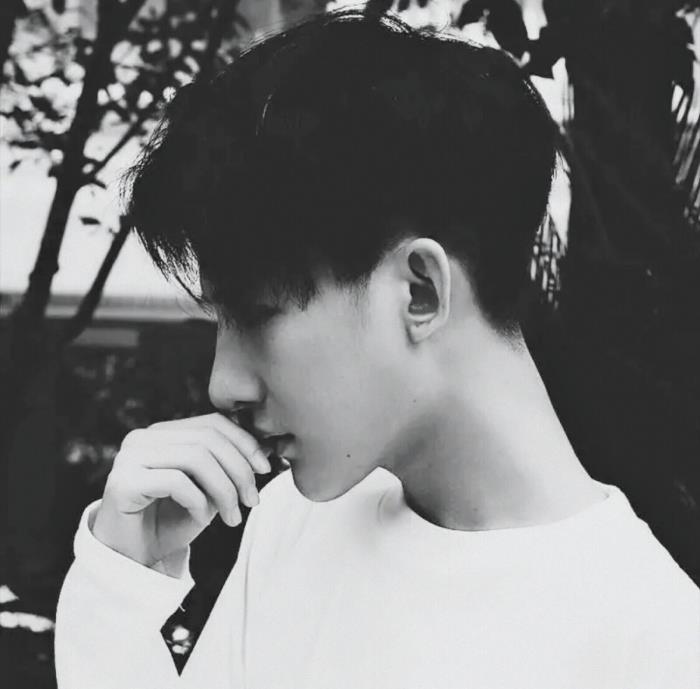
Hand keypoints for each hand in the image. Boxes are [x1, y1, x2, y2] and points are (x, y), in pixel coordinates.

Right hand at [91, 413, 271, 568]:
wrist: (132, 561)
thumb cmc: (170, 523)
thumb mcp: (208, 490)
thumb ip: (228, 467)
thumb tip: (266, 450)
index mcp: (163, 433)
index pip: (212, 423)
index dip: (244, 442)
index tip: (266, 469)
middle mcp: (143, 437)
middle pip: (207, 439)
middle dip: (239, 470)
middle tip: (252, 500)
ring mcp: (129, 457)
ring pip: (196, 458)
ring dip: (224, 490)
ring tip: (233, 517)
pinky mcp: (122, 482)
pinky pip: (177, 482)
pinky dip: (199, 503)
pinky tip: (203, 521)